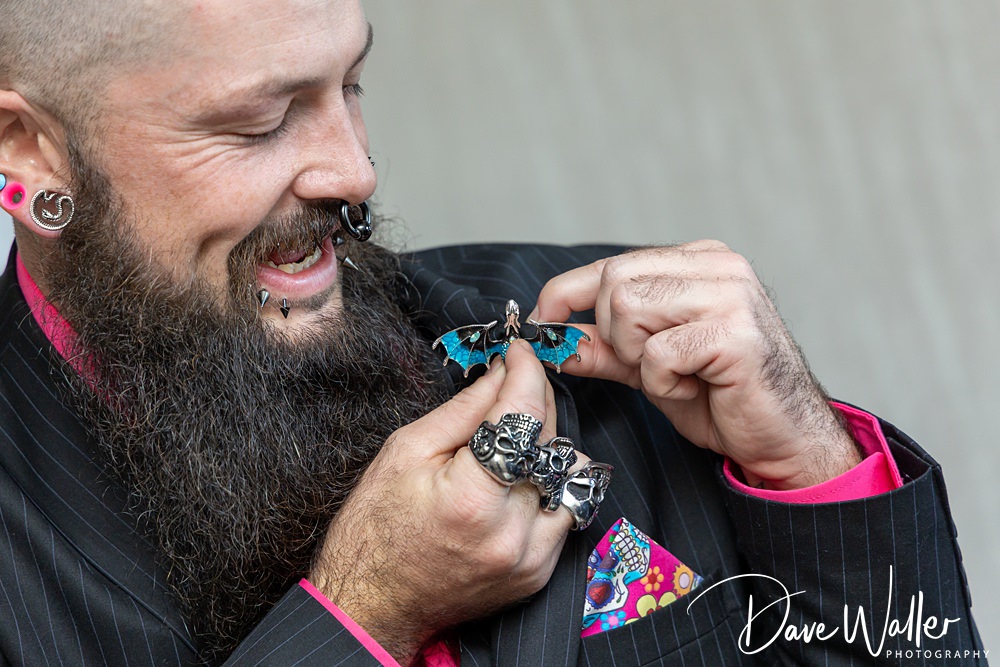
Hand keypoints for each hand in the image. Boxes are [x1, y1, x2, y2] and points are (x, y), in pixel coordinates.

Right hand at [310, 341, 583, 662]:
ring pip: (567, 474)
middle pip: (549, 441)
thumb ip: (464, 410)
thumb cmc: (375, 530)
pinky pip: (566, 510)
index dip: (526, 372)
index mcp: (471, 500)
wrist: (372, 604)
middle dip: (534, 401)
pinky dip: (548, 484)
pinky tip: (517, 477)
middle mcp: (510, 533)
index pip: (523, 415)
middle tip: (513, 382)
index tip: (521, 352)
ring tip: (511, 439)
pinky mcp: (537, 573)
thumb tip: (501, 372)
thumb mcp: (406, 452)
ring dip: (546, 446)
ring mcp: (529, 558)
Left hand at [532, 241, 859, 490]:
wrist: (783, 438)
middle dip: (614, 335)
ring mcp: (731, 293)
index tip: (542, 321)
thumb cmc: (722, 398)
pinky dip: (663, 382)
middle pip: (614, 282)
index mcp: (698, 261)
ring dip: (639, 358)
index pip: (612, 264)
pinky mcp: (735, 332)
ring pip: (628, 309)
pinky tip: (697, 387)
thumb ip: (603, 346)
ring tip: (677, 375)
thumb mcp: (649, 367)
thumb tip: (551, 338)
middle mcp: (718, 265)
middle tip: (648, 366)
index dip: (567, 292)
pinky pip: (658, 353)